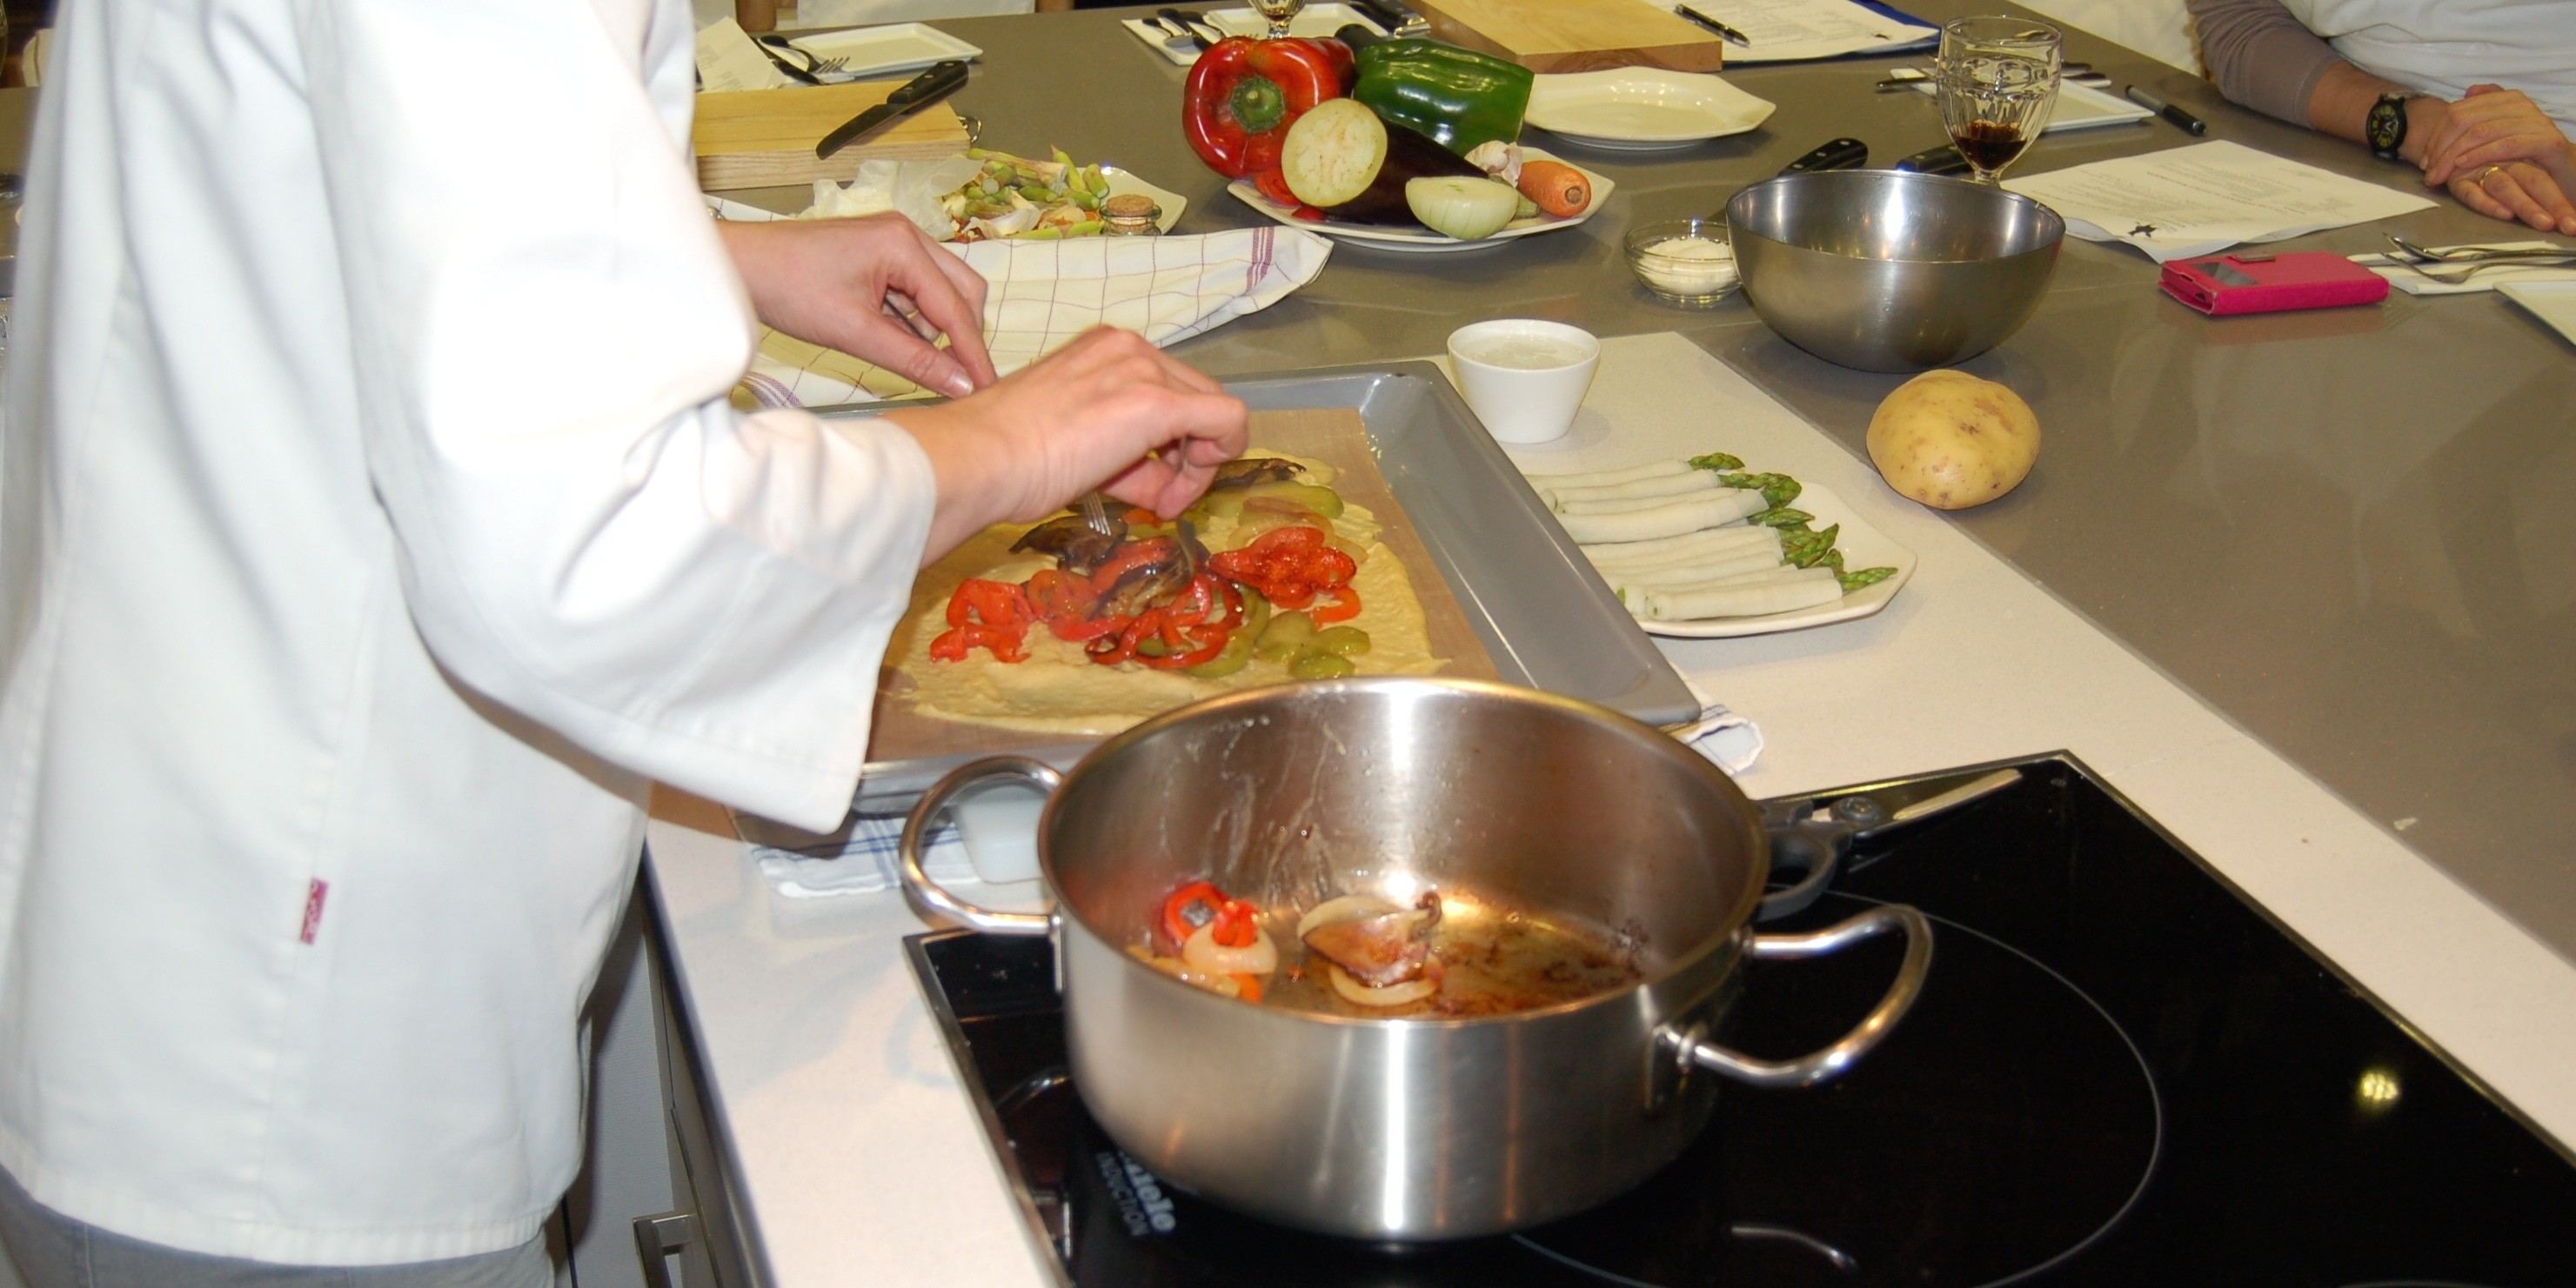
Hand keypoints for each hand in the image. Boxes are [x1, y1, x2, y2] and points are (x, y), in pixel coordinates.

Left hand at [717, 214, 998, 397]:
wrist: (738, 267)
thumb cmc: (787, 289)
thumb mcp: (854, 333)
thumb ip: (914, 360)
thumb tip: (961, 385)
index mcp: (904, 245)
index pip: (956, 308)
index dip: (973, 353)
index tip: (987, 388)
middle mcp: (907, 236)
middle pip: (962, 292)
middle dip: (962, 335)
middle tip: (957, 378)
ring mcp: (893, 244)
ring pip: (941, 293)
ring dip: (936, 329)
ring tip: (916, 362)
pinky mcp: (879, 256)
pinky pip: (915, 292)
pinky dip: (914, 321)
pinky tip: (898, 343)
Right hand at [884, 328, 1251, 562]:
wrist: (981, 458)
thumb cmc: (1006, 456)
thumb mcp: (1073, 441)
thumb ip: (1122, 454)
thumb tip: (1160, 486)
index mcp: (1105, 349)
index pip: (1166, 389)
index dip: (1168, 443)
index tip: (1145, 480)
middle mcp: (1130, 348)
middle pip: (1196, 401)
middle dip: (1186, 456)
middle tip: (1158, 499)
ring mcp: (1144, 370)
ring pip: (1214, 414)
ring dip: (1194, 468)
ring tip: (1157, 503)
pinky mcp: (1157, 402)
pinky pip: (1228, 423)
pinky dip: (1219, 459)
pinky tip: (1179, 493)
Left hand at [2417, 86, 2575, 229]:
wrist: (2567, 174)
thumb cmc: (2529, 158)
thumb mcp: (2501, 134)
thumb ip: (2484, 113)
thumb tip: (2470, 90)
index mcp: (2507, 100)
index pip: (2458, 111)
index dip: (2435, 136)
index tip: (2424, 160)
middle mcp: (2522, 105)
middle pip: (2464, 119)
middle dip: (2440, 148)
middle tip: (2428, 172)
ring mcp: (2536, 121)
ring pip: (2481, 131)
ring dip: (2453, 156)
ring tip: (2439, 175)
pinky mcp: (2548, 141)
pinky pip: (2507, 144)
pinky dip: (2481, 155)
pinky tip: (2463, 166)